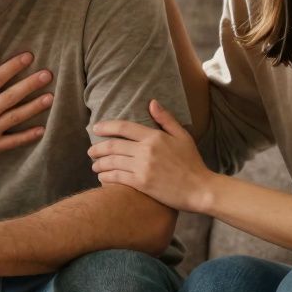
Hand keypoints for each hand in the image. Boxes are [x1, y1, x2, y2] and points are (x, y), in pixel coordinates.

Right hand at [0, 50, 52, 175]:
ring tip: (50, 97)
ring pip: (16, 117)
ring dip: (34, 107)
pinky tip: (41, 129)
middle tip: (47, 75)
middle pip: (11, 96)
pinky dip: (27, 136)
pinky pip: (12, 142)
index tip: (28, 57)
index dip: (13, 66)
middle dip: (31, 84)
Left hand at [89, 100, 212, 211]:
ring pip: (112, 162)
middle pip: (113, 146)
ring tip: (95, 166)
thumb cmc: (192, 163)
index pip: (123, 128)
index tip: (96, 129)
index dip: (106, 127)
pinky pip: (117, 178)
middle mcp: (146, 150)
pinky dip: (106, 177)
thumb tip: (152, 102)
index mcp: (154, 137)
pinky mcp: (141, 184)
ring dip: (99, 164)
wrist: (200, 189)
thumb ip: (166, 119)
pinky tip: (102, 178)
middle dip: (97, 148)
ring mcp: (143, 167)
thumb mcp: (183, 136)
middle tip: (90, 151)